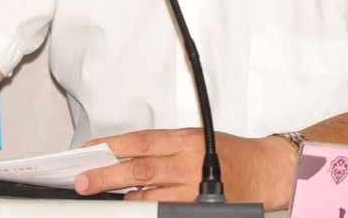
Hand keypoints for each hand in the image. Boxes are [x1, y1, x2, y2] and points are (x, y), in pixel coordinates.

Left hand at [73, 128, 297, 207]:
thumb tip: (122, 155)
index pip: (142, 141)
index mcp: (186, 139)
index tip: (89, 151)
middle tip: (82, 181)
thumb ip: (162, 147)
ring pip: (149, 197)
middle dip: (106, 176)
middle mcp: (189, 163)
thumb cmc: (228, 152)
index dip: (113, 146)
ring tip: (102, 197)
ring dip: (123, 198)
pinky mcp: (200, 208)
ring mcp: (194, 190)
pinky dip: (147, 210)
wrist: (265, 170)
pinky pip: (166, 211)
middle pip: (140, 170)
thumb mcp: (195, 138)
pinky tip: (132, 208)